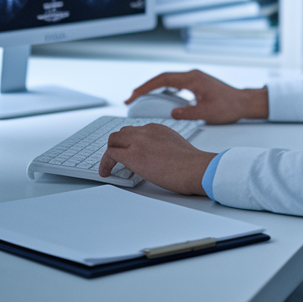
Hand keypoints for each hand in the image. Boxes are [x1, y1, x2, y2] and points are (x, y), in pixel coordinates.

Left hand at [98, 124, 215, 195]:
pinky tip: (105, 173)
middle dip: (117, 145)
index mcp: (158, 128)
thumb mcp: (177, 147)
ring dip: (111, 151)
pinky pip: (110, 155)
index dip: (130, 142)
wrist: (197, 168)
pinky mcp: (132, 155)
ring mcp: (138, 142)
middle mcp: (146, 131)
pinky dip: (105, 163)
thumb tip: (157, 159)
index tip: (129, 151)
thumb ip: (164, 147)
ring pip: (114, 140)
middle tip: (117, 157)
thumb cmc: (193, 164)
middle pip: (122, 132)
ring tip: (110, 165)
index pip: (136, 131)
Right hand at [125, 69, 268, 124]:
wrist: (244, 103)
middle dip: (146, 87)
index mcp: (193, 79)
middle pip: (163, 78)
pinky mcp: (196, 84)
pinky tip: (160, 100)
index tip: (134, 95)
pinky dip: (165, 91)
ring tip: (141, 99)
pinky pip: (176, 85)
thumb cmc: (229, 106)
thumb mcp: (207, 113)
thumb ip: (188, 113)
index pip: (163, 80)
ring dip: (154, 89)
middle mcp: (192, 75)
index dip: (146, 87)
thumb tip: (172, 113)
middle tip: (132, 98)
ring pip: (168, 81)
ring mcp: (194, 79)